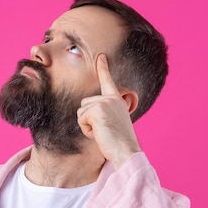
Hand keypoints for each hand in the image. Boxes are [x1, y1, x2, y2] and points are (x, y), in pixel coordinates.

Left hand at [77, 54, 141, 168]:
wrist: (126, 151)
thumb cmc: (119, 143)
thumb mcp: (113, 123)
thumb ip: (104, 113)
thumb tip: (89, 112)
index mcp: (117, 100)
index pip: (108, 81)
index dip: (103, 68)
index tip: (101, 56)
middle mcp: (112, 98)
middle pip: (84, 104)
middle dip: (87, 119)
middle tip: (103, 130)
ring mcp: (105, 102)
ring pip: (81, 111)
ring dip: (87, 125)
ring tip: (102, 132)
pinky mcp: (97, 110)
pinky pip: (81, 119)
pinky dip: (86, 130)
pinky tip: (99, 134)